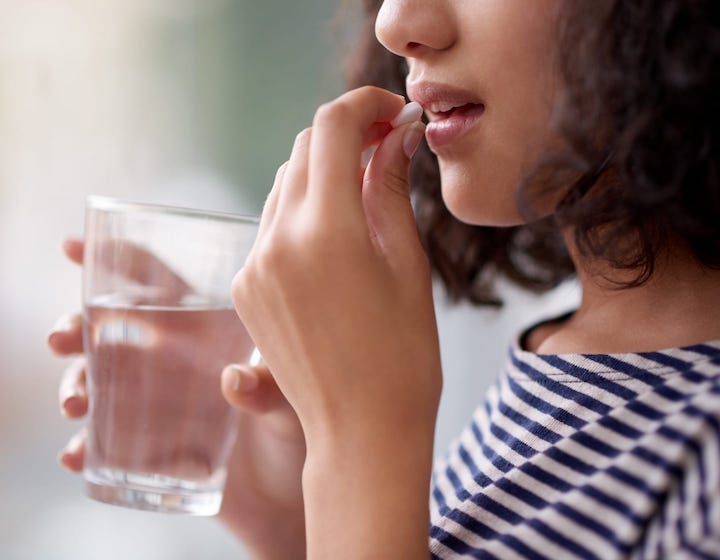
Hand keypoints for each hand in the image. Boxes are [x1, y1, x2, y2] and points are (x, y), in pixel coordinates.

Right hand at [49, 239, 305, 559]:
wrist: (291, 493)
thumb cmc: (302, 428)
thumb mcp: (295, 402)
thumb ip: (271, 388)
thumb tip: (233, 382)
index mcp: (206, 330)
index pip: (157, 283)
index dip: (115, 261)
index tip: (73, 248)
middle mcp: (175, 361)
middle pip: (111, 330)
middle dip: (76, 327)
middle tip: (61, 338)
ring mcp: (157, 404)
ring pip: (97, 382)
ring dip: (74, 384)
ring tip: (75, 403)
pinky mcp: (148, 448)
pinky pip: (103, 443)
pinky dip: (83, 447)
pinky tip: (78, 455)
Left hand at [231, 86, 441, 557]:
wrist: (362, 432)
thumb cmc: (403, 356)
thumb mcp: (407, 265)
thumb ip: (391, 189)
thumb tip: (395, 135)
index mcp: (327, 232)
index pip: (333, 128)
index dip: (364, 106)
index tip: (391, 112)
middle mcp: (278, 242)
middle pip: (304, 149)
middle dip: (345, 136)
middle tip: (385, 146)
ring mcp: (254, 265)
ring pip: (285, 185)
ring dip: (322, 174)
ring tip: (364, 194)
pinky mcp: (245, 288)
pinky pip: (271, 225)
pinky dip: (302, 212)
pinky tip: (335, 237)